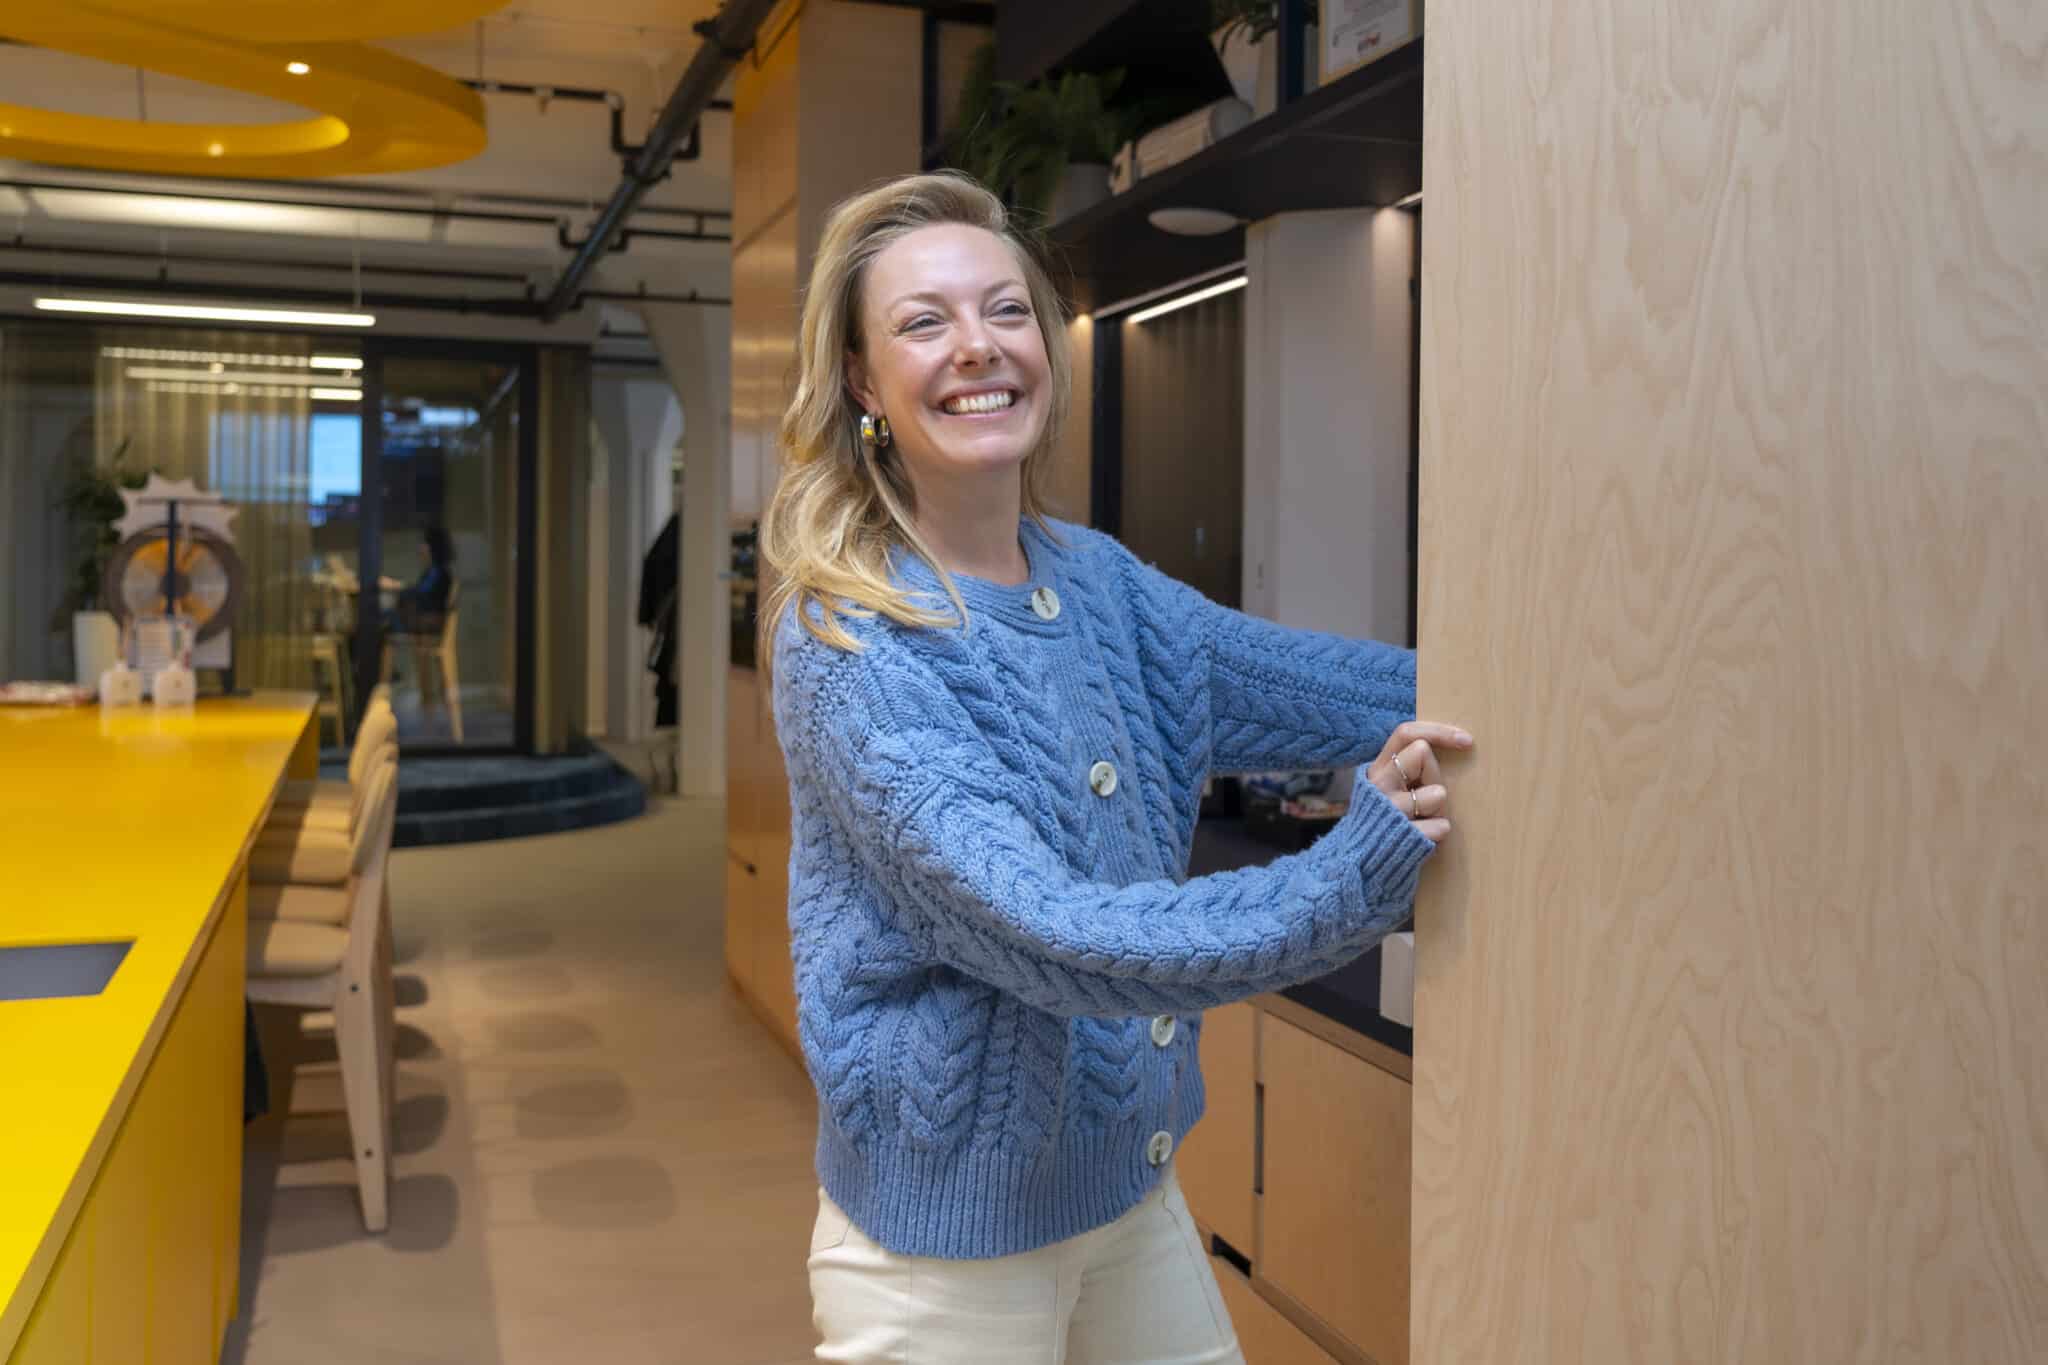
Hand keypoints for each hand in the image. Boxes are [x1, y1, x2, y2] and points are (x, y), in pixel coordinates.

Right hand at [1366, 721, 1473, 843]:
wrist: (1365, 865)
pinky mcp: (1404, 836)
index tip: (1467, 741)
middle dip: (1435, 776)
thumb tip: (1446, 746)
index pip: (1405, 734)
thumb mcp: (1391, 790)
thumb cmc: (1390, 823)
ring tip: (1424, 822)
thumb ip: (1408, 768)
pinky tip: (1423, 838)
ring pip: (1437, 792)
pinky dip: (1438, 832)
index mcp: (1377, 769)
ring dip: (1439, 809)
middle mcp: (1378, 785)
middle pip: (1422, 754)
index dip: (1438, 732)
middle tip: (1431, 800)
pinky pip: (1441, 826)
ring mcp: (1390, 810)